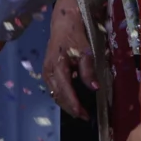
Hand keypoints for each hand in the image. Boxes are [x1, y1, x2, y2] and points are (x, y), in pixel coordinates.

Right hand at [42, 0, 95, 117]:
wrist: (63, 24)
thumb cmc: (75, 36)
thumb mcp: (85, 52)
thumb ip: (88, 71)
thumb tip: (94, 88)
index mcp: (57, 67)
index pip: (65, 91)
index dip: (74, 104)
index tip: (83, 115)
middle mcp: (48, 72)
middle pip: (58, 96)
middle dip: (71, 108)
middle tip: (85, 117)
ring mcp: (46, 72)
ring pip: (55, 94)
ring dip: (67, 104)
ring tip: (80, 111)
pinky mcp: (48, 72)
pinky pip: (54, 88)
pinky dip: (63, 97)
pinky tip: (73, 100)